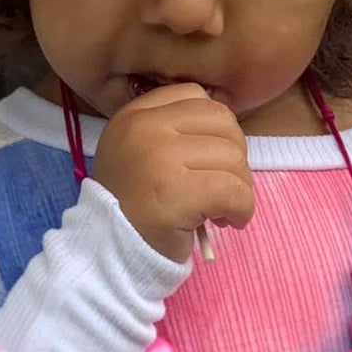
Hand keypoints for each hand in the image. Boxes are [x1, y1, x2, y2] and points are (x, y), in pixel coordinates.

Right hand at [93, 82, 253, 263]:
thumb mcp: (141, 154)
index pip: (197, 97)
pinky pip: (233, 191)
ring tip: (222, 210)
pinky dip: (242, 209)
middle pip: (222, 123)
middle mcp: (145, 128)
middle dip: (234, 158)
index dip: (216, 129)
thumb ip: (175, 133)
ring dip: (240, 188)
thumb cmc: (134, 208)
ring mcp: (159, 157)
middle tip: (222, 189)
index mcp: (136, 114)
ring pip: (233, 158)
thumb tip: (229, 134)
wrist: (109, 254)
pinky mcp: (176, 192)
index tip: (209, 161)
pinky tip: (229, 221)